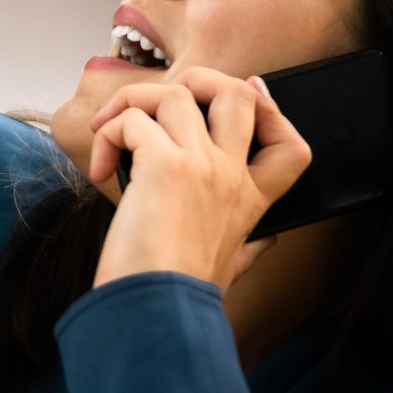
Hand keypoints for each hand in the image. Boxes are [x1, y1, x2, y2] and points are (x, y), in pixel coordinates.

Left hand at [87, 67, 313, 293]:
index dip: (273, 109)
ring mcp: (201, 165)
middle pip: (238, 94)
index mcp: (249, 200)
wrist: (156, 312)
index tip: (251, 94)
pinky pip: (132, 119)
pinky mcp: (163, 164)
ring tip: (110, 134)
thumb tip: (266, 241)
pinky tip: (100, 169)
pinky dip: (108, 132)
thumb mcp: (232, 269)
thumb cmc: (180, 294)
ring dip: (133, 104)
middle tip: (159, 104)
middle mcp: (230, 175)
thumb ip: (251, 247)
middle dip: (198, 80)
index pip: (292, 145)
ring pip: (175, 94)